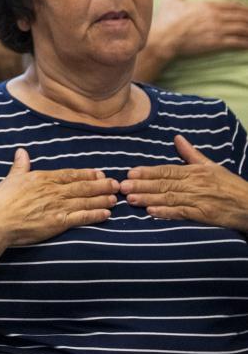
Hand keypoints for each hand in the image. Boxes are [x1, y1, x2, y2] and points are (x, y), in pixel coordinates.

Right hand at [0, 149, 117, 249]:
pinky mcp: (59, 222)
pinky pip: (82, 217)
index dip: (87, 174)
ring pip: (86, 200)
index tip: (100, 173)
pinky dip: (96, 215)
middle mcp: (53, 190)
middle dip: (102, 185)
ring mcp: (58, 206)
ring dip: (102, 199)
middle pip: (83, 186)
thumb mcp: (11, 178)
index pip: (70, 174)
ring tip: (115, 198)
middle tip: (116, 184)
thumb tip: (22, 152)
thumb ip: (20, 166)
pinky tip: (106, 214)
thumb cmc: (0, 200)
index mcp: (42, 178)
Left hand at [120, 135, 247, 230]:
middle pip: (164, 184)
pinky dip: (166, 213)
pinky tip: (151, 212)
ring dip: (149, 199)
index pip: (167, 170)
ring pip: (169, 198)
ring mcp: (199, 200)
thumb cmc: (230, 185)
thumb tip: (177, 138)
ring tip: (131, 199)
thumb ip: (191, 153)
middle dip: (142, 185)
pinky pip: (182, 213)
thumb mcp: (212, 166)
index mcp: (195, 172)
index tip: (130, 173)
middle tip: (122, 187)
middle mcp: (195, 185)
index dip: (148, 172)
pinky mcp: (204, 215)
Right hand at [150, 0, 247, 60]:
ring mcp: (218, 30)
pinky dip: (245, 43)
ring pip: (242, 28)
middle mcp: (216, 16)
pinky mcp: (217, 43)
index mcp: (207, 6)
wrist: (163, 38)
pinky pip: (237, 42)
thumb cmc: (166, 20)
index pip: (232, 5)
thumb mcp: (172, 1)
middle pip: (241, 16)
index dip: (243, 8)